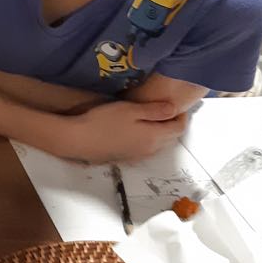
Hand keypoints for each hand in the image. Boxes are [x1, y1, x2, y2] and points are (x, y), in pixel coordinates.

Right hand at [58, 100, 187, 164]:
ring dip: (162, 132)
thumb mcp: (131, 110)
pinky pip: (146, 148)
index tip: (178, 105)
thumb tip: (174, 109)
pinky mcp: (126, 157)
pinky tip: (138, 130)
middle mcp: (150, 150)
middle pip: (171, 138)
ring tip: (154, 118)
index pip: (178, 128)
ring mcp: (138, 155)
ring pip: (159, 144)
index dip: (182, 116)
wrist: (79, 140)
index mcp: (154, 137)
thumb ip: (155, 110)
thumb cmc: (104, 121)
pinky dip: (150, 139)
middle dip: (173, 124)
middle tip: (167, 110)